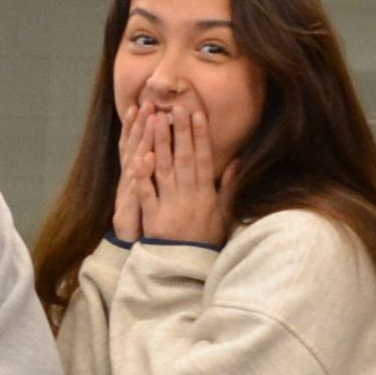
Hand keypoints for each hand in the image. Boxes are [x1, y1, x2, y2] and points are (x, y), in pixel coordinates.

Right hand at [109, 105, 158, 243]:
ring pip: (134, 160)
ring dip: (140, 140)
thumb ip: (155, 176)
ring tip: (147, 120)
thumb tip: (160, 155)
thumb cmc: (145, 221)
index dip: (142, 125)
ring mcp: (129, 191)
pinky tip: (142, 159)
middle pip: (135, 146)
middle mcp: (131, 179)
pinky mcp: (129, 207)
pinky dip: (139, 174)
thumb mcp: (150, 195)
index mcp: (139, 174)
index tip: (148, 104)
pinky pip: (135, 189)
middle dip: (141, 124)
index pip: (141, 144)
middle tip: (147, 102)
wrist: (129, 248)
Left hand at [140, 94, 233, 245]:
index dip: (200, 135)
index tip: (197, 113)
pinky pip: (147, 194)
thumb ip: (228, 188)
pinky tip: (139, 157)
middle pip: (184, 158)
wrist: (187, 268)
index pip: (202, 158)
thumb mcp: (223, 214)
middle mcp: (188, 195)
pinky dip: (143, 177)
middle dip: (180, 131)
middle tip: (177, 106)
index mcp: (205, 193)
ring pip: (165, 169)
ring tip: (156, 120)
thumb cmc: (204, 240)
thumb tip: (236, 163)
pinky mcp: (153, 217)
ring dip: (160, 144)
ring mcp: (170, 205)